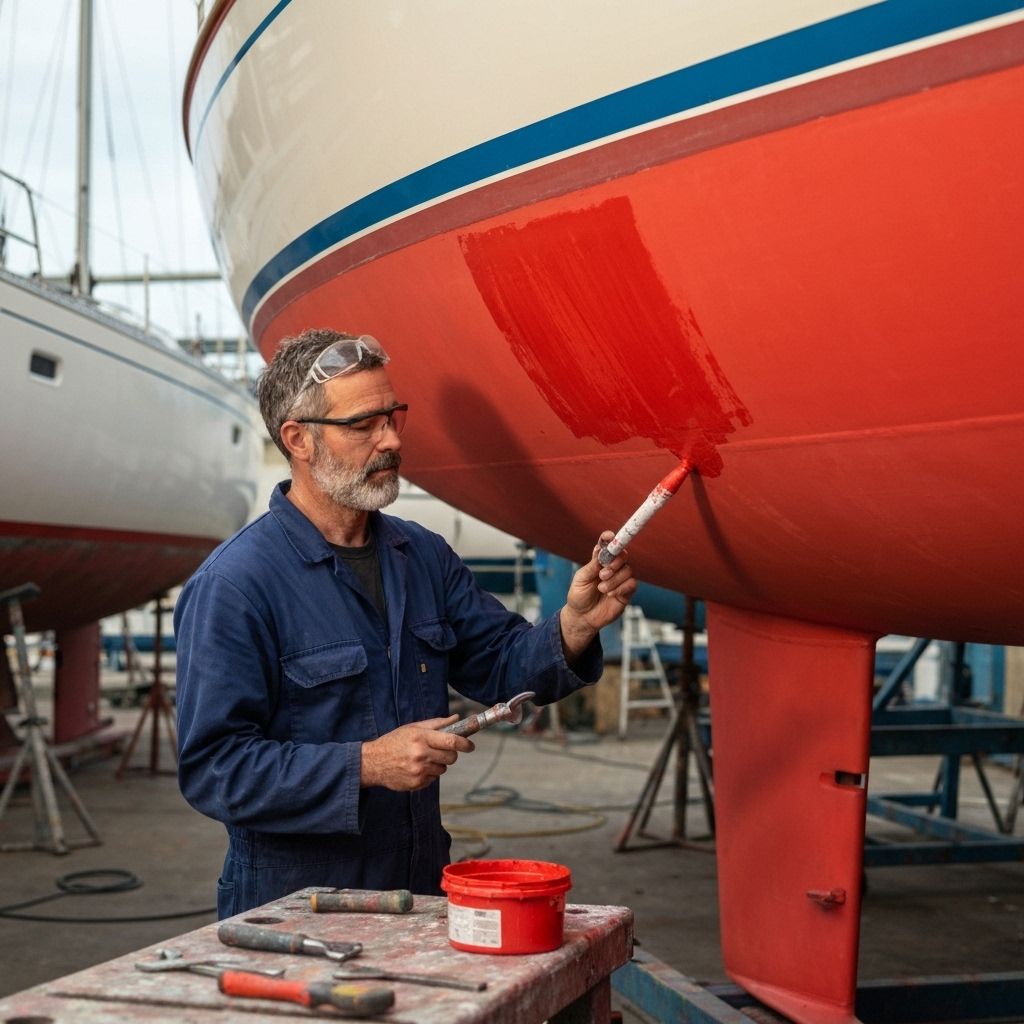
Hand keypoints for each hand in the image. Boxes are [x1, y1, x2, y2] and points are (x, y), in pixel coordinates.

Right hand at [360, 715, 474, 790]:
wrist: (372, 762)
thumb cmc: (394, 741)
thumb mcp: (413, 728)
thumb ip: (436, 724)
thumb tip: (456, 718)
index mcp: (421, 737)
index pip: (451, 741)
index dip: (465, 744)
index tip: (470, 745)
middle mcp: (420, 754)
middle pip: (451, 757)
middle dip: (450, 754)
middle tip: (441, 750)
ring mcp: (418, 771)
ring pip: (443, 769)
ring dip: (437, 764)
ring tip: (422, 759)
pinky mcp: (416, 783)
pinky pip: (433, 779)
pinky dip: (428, 774)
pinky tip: (415, 768)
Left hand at [560, 531, 636, 660]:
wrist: (582, 617)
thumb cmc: (579, 596)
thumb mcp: (581, 579)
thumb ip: (593, 566)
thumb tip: (603, 552)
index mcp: (599, 561)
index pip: (607, 545)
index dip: (610, 538)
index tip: (609, 536)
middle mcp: (611, 568)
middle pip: (622, 555)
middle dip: (615, 562)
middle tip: (602, 574)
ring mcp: (620, 579)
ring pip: (627, 570)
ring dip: (614, 579)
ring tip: (602, 589)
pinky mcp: (626, 592)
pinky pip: (631, 584)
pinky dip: (621, 588)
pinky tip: (610, 594)